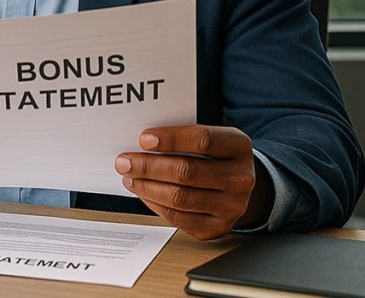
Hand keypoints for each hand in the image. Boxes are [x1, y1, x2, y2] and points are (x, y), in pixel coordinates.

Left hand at [114, 125, 272, 239]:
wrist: (237, 185)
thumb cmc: (215, 156)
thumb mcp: (210, 138)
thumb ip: (183, 138)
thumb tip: (143, 142)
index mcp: (238, 147)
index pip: (203, 140)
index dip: (170, 139)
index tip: (143, 139)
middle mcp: (240, 178)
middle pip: (187, 172)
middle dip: (149, 166)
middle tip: (124, 162)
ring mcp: (231, 206)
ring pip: (180, 197)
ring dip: (147, 187)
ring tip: (129, 177)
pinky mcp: (217, 227)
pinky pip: (179, 218)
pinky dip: (155, 204)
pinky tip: (143, 192)